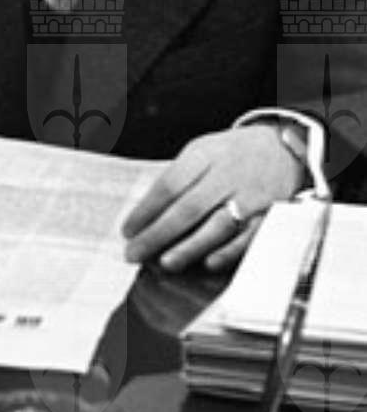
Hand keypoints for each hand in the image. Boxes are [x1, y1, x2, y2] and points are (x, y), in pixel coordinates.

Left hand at [121, 124, 303, 272]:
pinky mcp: (270, 214)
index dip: (146, 210)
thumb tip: (144, 218)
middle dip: (158, 234)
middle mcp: (228, 174)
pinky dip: (228, 252)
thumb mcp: (201, 153)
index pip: (169, 185)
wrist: (284, 147)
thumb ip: (175, 181)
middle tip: (134, 254)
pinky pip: (248, 237)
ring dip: (189, 246)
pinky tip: (208, 264)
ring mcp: (251, 195)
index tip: (127, 231)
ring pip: (218, 225)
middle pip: (189, 208)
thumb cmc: (231, 156)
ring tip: (164, 263)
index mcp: (205, 155)